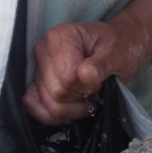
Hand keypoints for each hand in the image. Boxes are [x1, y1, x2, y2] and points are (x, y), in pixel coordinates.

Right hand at [22, 19, 145, 125]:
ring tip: (86, 96)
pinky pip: (34, 107)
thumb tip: (85, 75)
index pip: (67, 78)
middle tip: (94, 88)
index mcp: (60, 36)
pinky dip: (53, 115)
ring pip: (48, 105)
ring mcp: (37, 68)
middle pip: (56, 93)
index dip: (86, 86)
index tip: (98, 78)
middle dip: (80, 98)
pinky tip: (70, 109)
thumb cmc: (116, 47)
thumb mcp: (117, 53)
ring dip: (72, 109)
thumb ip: (102, 64)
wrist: (115, 46)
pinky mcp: (36, 84)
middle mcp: (42, 49)